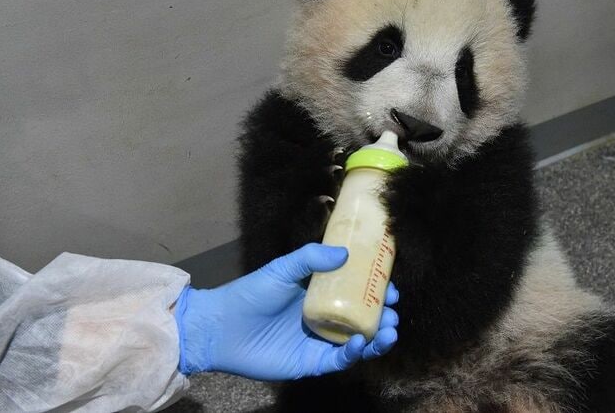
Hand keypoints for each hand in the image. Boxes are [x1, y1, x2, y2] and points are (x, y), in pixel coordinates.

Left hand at [175, 243, 398, 379]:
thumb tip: (345, 253)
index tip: (391, 287)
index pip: (356, 294)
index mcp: (319, 295)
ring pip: (357, 343)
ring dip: (377, 338)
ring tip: (389, 330)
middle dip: (383, 317)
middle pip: (362, 320)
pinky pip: (339, 361)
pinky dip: (353, 353)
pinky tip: (361, 343)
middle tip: (393, 312)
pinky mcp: (311, 362)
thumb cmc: (250, 294)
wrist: (221, 327)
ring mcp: (318, 342)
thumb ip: (310, 258)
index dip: (376, 292)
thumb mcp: (282, 269)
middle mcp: (323, 319)